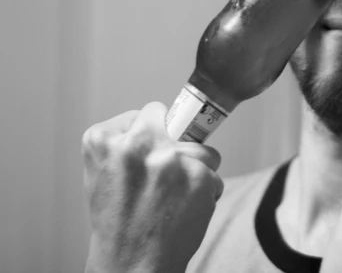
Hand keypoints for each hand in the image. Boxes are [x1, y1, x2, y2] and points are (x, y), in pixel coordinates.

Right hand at [81, 102, 223, 272]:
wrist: (131, 264)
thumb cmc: (117, 223)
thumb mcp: (100, 174)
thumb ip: (123, 142)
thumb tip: (162, 120)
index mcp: (102, 140)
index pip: (146, 113)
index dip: (151, 135)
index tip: (146, 156)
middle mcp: (134, 144)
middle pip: (174, 120)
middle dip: (175, 141)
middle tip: (164, 172)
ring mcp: (169, 158)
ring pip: (201, 147)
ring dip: (195, 167)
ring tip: (173, 196)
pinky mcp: (198, 175)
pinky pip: (214, 172)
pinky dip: (205, 190)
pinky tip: (185, 208)